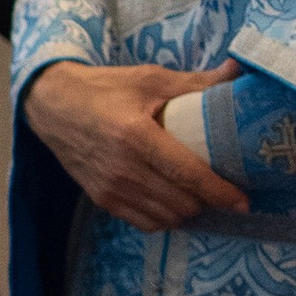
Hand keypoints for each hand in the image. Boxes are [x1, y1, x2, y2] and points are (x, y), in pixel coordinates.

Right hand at [26, 60, 245, 232]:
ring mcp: (110, 188)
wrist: (52, 105)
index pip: (187, 173)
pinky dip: (165, 218)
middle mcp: (122, 168)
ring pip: (166, 217)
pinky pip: (145, 223)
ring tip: (198, 195)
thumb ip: (195, 82)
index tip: (243, 200)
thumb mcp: (149, 79)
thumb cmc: (104, 89)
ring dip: (188, 211)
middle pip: (181, 202)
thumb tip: (237, 72)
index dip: (219, 191)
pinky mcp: (102, 199)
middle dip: (208, 201)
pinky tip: (172, 202)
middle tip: (222, 189)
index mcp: (136, 135)